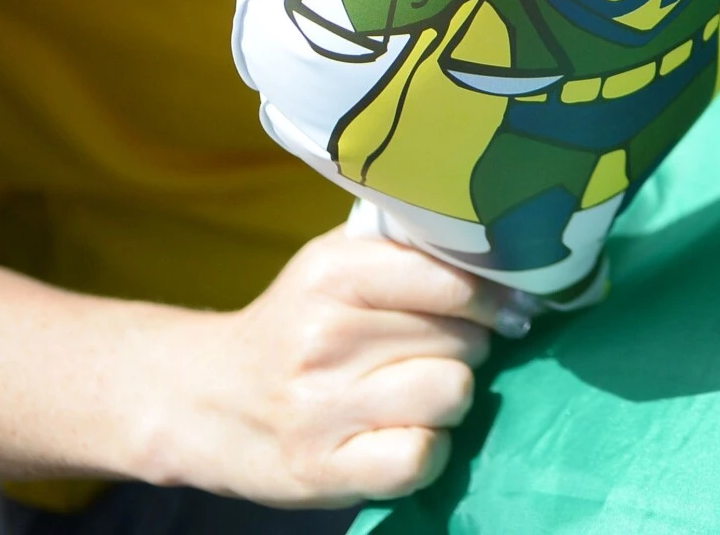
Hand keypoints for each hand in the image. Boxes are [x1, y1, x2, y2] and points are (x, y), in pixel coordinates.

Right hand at [141, 227, 513, 506]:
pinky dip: (426, 449)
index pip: (453, 279)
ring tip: (416, 390)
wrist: (209, 400)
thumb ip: (409, 249)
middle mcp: (324, 336)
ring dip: (448, 395)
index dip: (489, 296)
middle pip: (462, 338)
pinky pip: (423, 457)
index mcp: (333, 272)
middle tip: (431, 351)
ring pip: (452, 392)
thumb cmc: (297, 324)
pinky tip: (402, 433)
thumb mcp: (335, 264)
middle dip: (464, 344)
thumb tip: (510, 260)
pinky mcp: (323, 471)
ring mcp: (321, 408)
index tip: (498, 305)